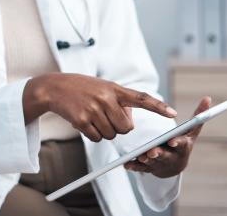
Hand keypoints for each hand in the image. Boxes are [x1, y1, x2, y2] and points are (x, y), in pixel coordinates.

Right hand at [24, 73, 177, 142]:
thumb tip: (129, 122)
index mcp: (113, 88)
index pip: (140, 98)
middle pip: (126, 128)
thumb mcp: (101, 87)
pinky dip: (92, 134)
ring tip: (91, 115)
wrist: (53, 87)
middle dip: (119, 127)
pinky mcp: (82, 121)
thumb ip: (117, 100)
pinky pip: (97, 138)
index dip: (157, 106)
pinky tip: (83, 121)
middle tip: (105, 116)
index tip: (173, 114)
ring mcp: (94, 109)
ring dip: (104, 131)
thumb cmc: (80, 88)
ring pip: (111, 135)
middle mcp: (105, 98)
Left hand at [124, 96, 210, 177]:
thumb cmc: (183, 142)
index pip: (182, 145)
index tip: (172, 141)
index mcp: (183, 147)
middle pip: (166, 156)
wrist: (175, 165)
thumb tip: (208, 98)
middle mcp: (172, 157)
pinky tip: (127, 164)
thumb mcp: (191, 131)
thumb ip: (198, 116)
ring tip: (141, 155)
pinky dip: (134, 166)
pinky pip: (141, 168)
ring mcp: (161, 164)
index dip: (177, 143)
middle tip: (152, 151)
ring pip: (153, 163)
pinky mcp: (149, 168)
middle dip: (159, 153)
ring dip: (146, 160)